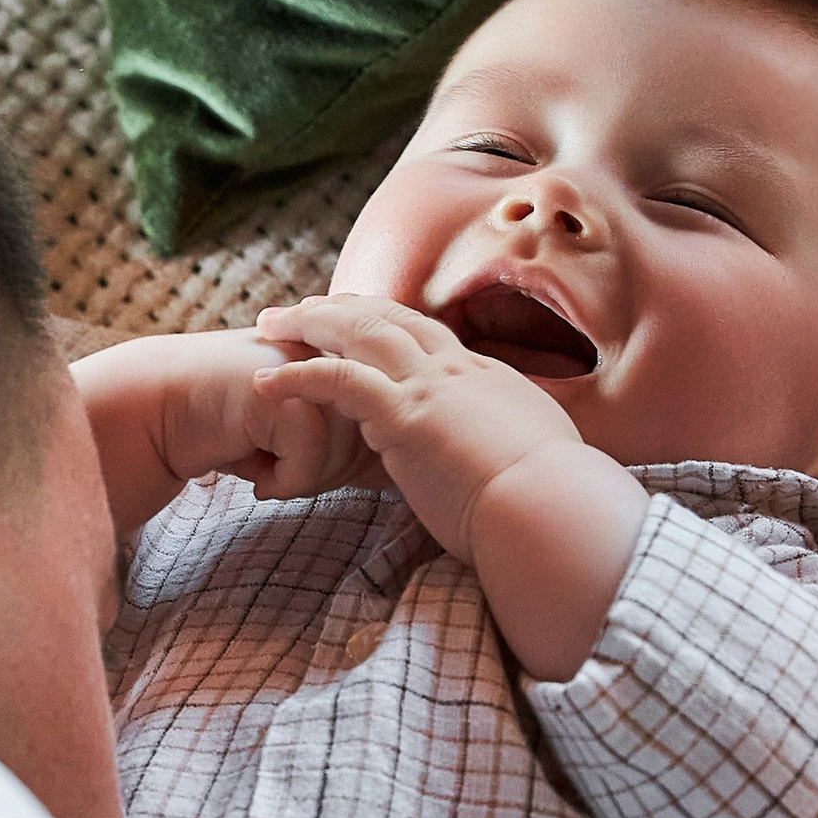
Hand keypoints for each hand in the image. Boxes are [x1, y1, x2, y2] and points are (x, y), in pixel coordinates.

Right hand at [73, 330, 377, 539]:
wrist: (159, 407)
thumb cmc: (230, 424)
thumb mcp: (300, 422)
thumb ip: (348, 427)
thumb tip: (394, 466)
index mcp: (348, 350)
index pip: (386, 425)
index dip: (348, 458)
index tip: (298, 455)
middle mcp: (337, 350)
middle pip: (370, 445)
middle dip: (325, 472)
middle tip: (276, 464)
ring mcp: (314, 364)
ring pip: (344, 459)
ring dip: (298, 478)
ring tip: (255, 454)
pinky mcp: (287, 389)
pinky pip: (308, 467)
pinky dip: (275, 480)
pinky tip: (243, 459)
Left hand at [253, 296, 646, 675]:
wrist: (553, 509)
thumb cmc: (551, 503)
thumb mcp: (536, 457)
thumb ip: (508, 445)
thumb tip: (503, 460)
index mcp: (486, 378)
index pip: (426, 334)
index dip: (386, 322)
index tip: (356, 319)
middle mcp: (456, 370)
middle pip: (389, 317)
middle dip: (342, 308)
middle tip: (302, 308)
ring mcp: (429, 387)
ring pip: (359, 332)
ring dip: (310, 324)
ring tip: (270, 325)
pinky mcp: (403, 416)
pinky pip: (337, 380)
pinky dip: (297, 375)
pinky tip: (264, 380)